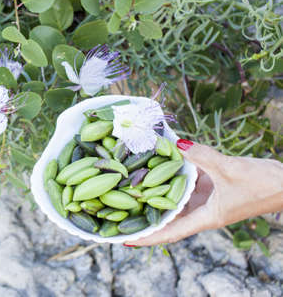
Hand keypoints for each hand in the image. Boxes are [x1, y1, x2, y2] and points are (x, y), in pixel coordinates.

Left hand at [124, 140, 282, 246]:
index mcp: (206, 218)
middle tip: (120, 211)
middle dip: (147, 217)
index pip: (171, 233)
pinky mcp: (211, 188)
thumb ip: (202, 156)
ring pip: (176, 201)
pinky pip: (187, 186)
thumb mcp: (229, 169)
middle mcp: (202, 212)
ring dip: (157, 197)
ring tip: (132, 190)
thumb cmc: (263, 184)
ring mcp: (206, 200)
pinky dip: (173, 179)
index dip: (149, 238)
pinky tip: (159, 167)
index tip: (126, 240)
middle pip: (169, 219)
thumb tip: (176, 144)